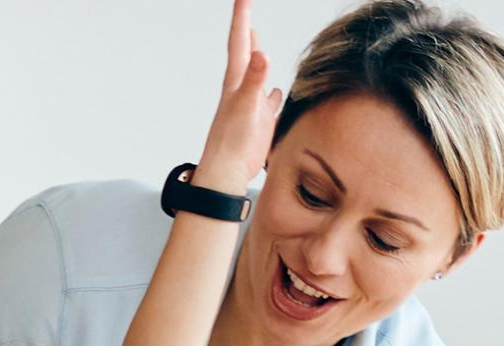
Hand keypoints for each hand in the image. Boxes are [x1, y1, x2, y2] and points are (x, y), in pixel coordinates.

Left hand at [191, 0, 283, 193]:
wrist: (227, 172)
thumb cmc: (231, 142)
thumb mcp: (245, 106)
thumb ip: (254, 80)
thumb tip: (262, 53)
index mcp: (236, 80)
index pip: (239, 40)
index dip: (242, 16)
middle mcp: (243, 88)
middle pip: (245, 51)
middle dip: (246, 28)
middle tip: (245, 9)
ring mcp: (251, 104)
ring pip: (256, 74)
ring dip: (257, 57)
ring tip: (257, 41)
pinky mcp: (260, 121)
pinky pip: (268, 101)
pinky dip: (273, 92)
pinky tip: (276, 91)